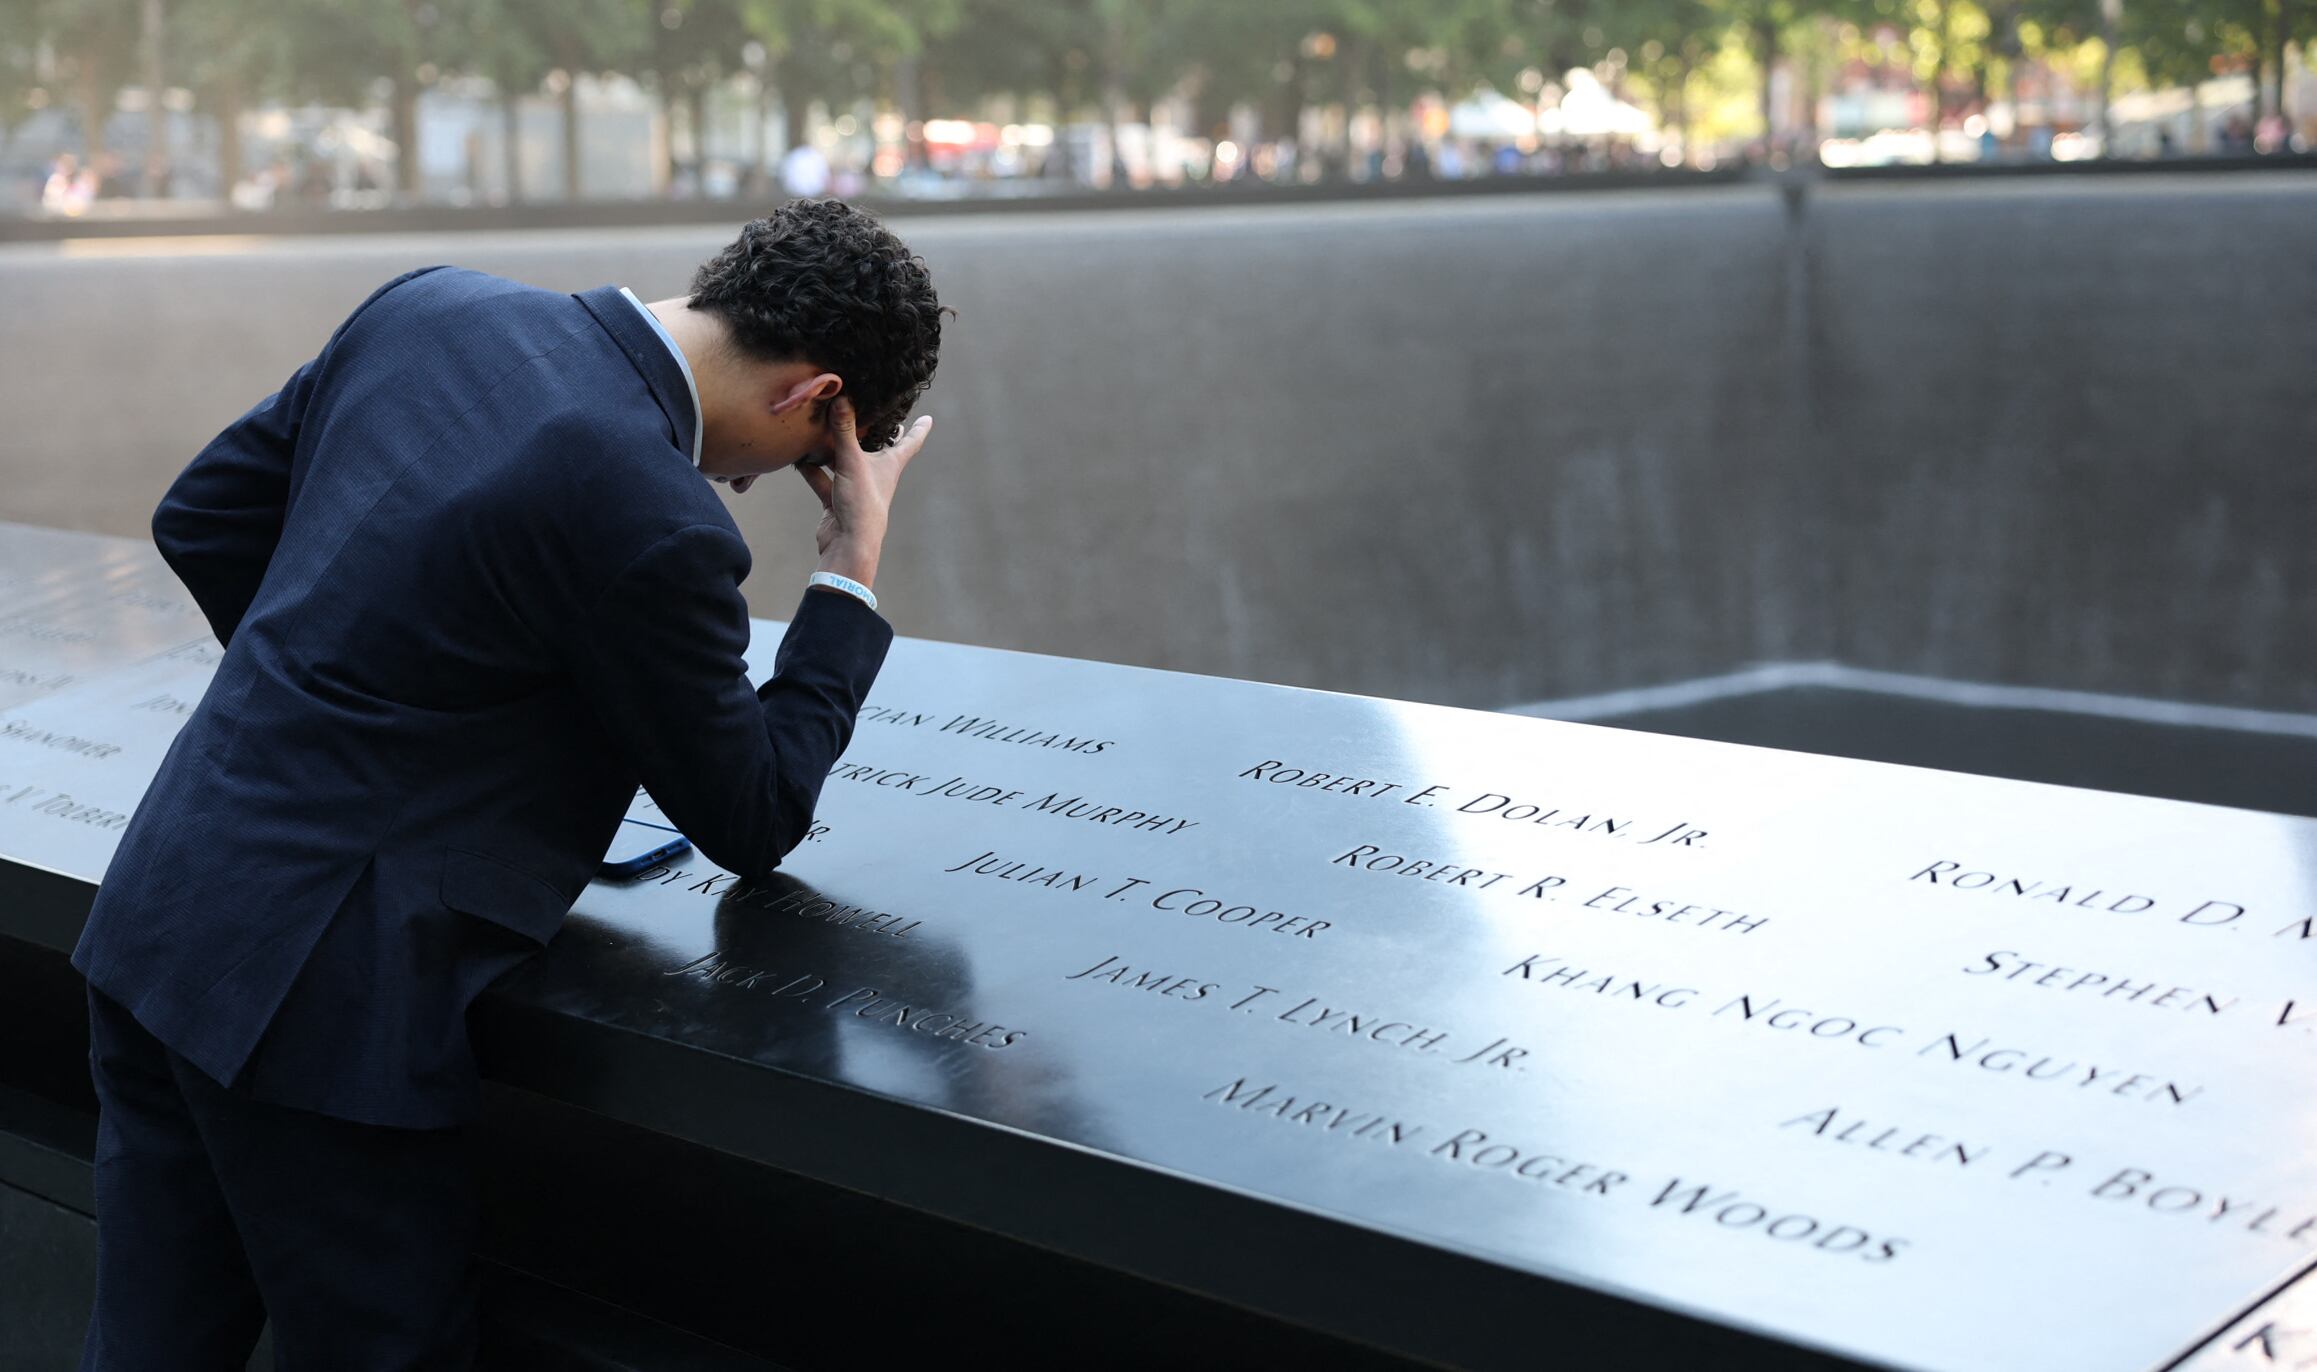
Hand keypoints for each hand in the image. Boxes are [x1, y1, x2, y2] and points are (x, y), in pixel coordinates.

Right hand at [795, 399, 931, 590]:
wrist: (847, 545)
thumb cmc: (861, 505)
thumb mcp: (853, 462)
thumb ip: (844, 430)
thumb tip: (841, 398)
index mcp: (890, 465)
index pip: (911, 442)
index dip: (920, 429)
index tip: (928, 417)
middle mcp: (876, 474)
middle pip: (877, 448)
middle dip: (873, 432)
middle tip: (869, 411)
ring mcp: (856, 486)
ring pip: (843, 460)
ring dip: (832, 447)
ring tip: (819, 426)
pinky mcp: (836, 498)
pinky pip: (822, 477)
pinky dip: (811, 468)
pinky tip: (798, 456)